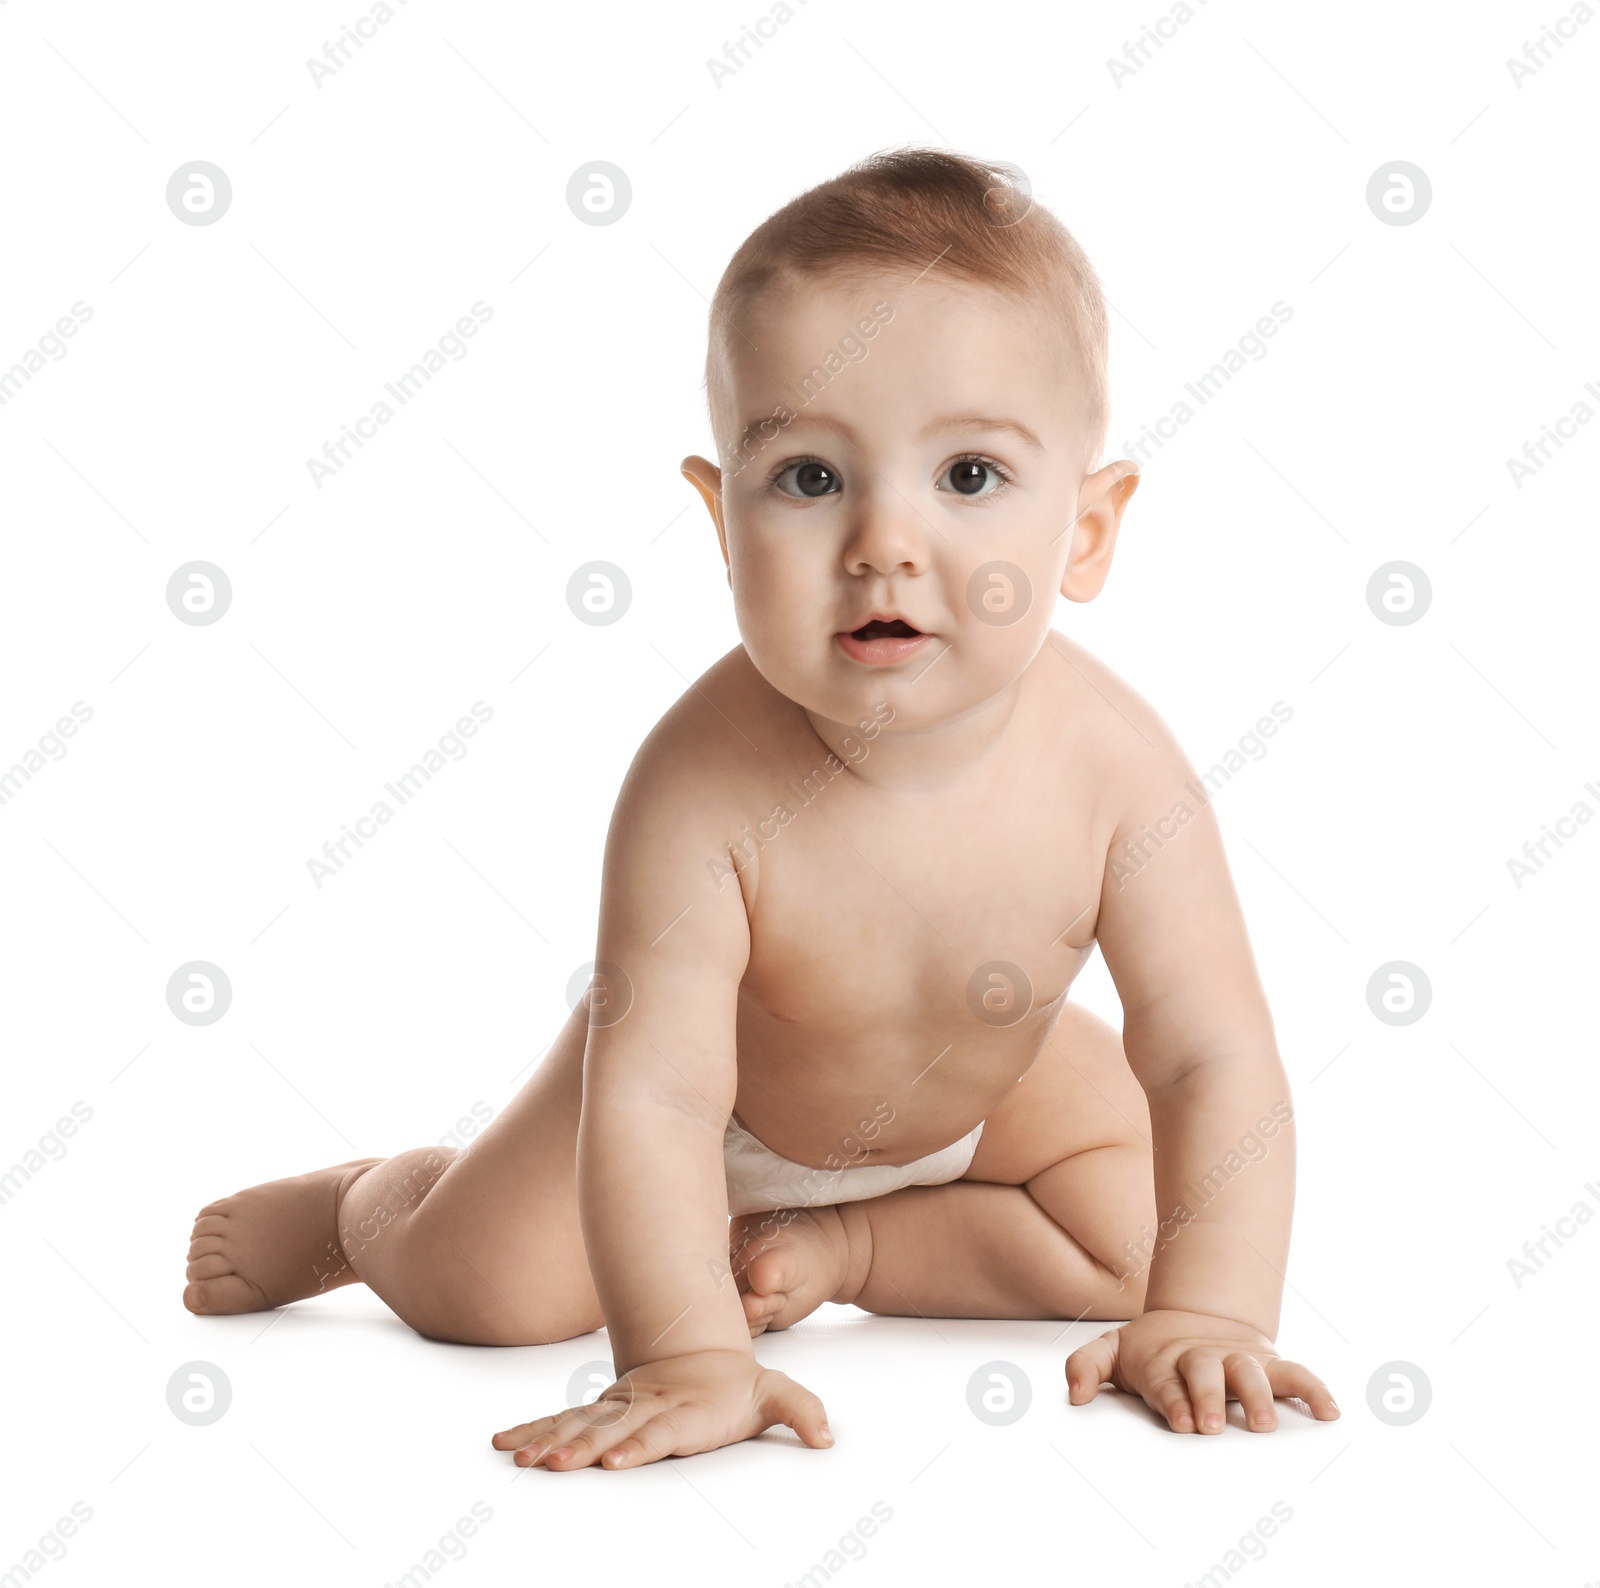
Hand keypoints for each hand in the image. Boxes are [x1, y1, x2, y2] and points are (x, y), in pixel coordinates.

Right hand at [491, 1348, 833, 1470]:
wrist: (699, 1357)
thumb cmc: (734, 1388)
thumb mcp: (772, 1394)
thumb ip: (800, 1411)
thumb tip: (826, 1437)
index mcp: (680, 1409)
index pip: (658, 1428)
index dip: (638, 1443)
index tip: (617, 1458)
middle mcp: (642, 1408)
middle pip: (609, 1431)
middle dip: (581, 1449)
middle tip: (555, 1466)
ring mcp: (616, 1410)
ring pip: (577, 1426)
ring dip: (548, 1442)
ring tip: (521, 1458)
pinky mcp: (597, 1415)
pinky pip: (559, 1423)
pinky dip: (532, 1431)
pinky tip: (506, 1444)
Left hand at [1065, 1309, 1338, 1432]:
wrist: (1195, 1317)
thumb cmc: (1153, 1349)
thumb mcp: (1113, 1349)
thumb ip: (1087, 1365)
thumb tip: (1074, 1393)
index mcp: (1166, 1360)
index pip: (1168, 1382)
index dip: (1175, 1400)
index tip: (1183, 1421)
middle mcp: (1204, 1359)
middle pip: (1207, 1374)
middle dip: (1210, 1398)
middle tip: (1211, 1427)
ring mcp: (1237, 1359)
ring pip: (1252, 1372)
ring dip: (1258, 1396)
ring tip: (1264, 1425)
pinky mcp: (1267, 1362)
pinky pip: (1295, 1374)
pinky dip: (1314, 1389)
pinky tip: (1329, 1412)